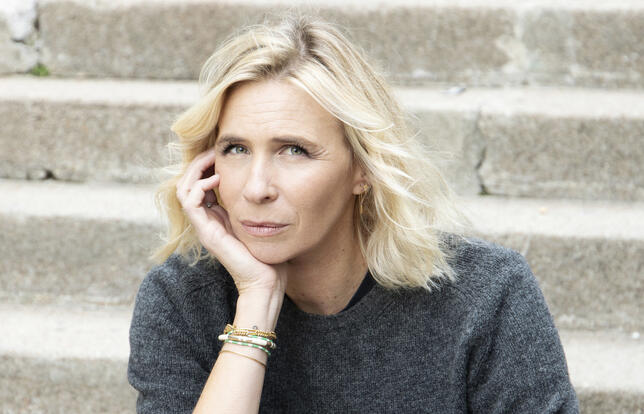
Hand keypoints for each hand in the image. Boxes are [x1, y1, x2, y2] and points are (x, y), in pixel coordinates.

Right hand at [175, 148, 286, 295]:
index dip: (206, 166)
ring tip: (214, 159)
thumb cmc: (267, 253)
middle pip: (186, 184)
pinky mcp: (207, 233)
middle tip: (215, 150)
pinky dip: (199, 186)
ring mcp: (204, 227)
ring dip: (196, 170)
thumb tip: (262, 184)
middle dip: (198, 163)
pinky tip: (218, 180)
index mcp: (216, 217)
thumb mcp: (259, 220)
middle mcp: (206, 221)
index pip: (198, 185)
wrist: (266, 280)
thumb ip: (253, 205)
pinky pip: (190, 203)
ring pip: (183, 190)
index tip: (221, 152)